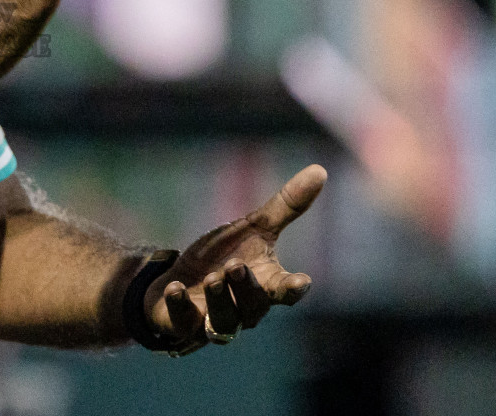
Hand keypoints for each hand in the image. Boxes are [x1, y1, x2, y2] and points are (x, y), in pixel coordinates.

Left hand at [145, 164, 326, 351]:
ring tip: (212, 278)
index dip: (293, 288)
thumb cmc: (225, 255)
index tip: (301, 281)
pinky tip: (175, 288)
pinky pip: (185, 323)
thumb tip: (320, 170)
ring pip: (225, 322)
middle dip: (245, 287)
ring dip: (219, 300)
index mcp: (265, 285)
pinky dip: (180, 306)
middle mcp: (244, 309)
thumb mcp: (253, 228)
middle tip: (235, 265)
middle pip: (253, 307)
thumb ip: (286, 206)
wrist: (181, 278)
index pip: (285, 291)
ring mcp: (215, 320)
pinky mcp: (185, 325)